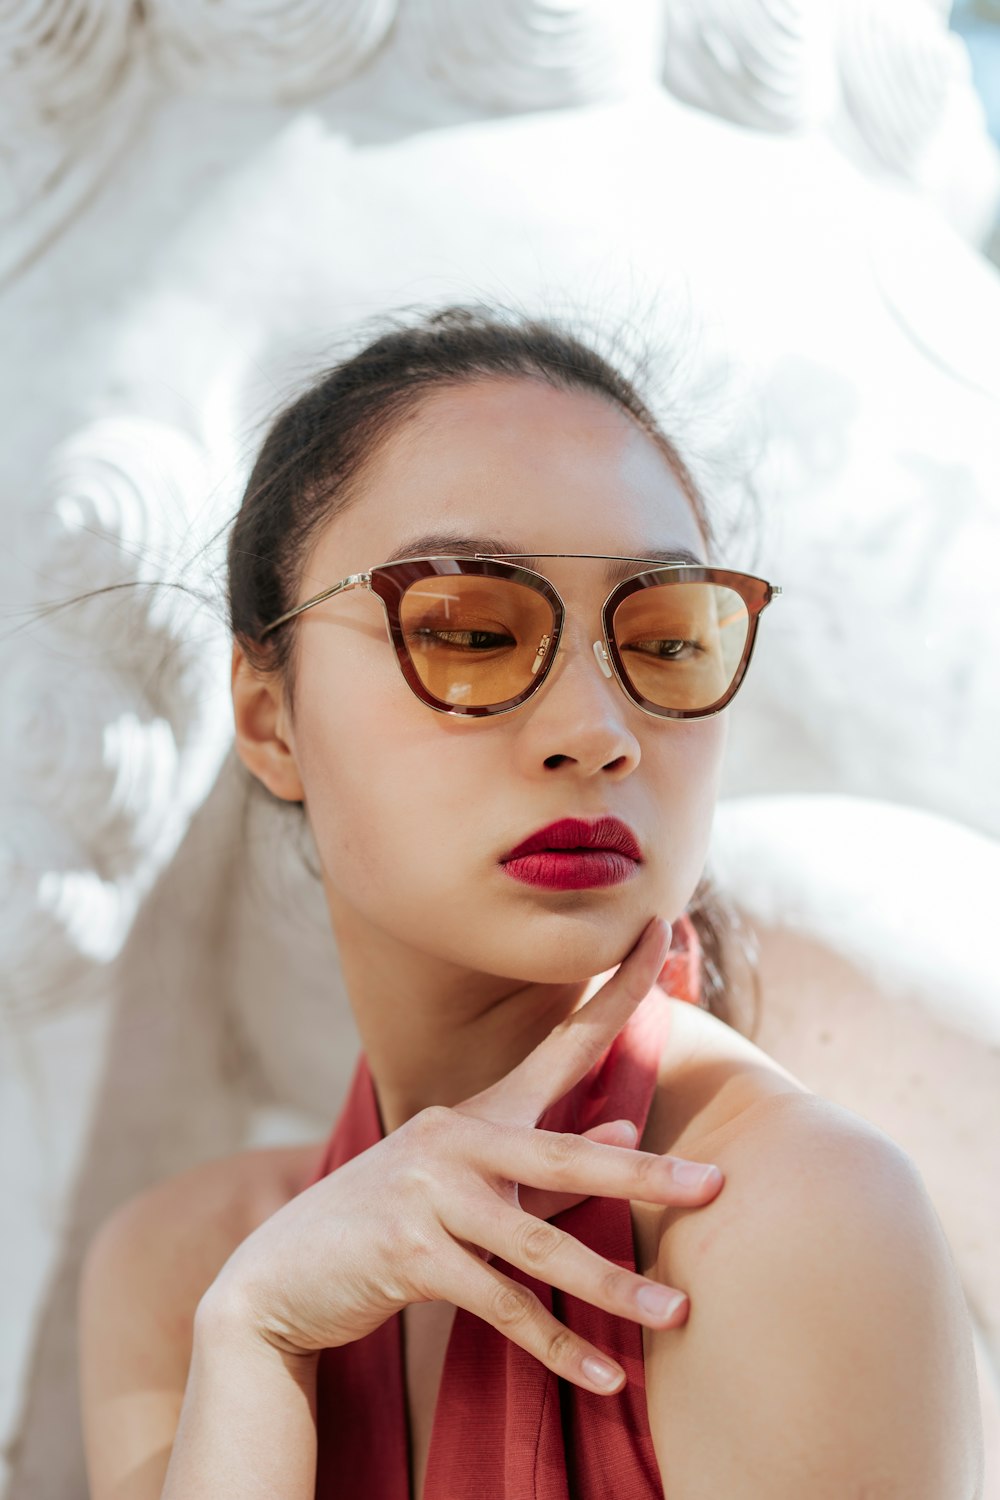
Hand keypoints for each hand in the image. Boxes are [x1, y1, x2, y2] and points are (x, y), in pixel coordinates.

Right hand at [205, 917, 723, 1394]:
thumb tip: (618, 1128)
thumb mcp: (465, 1186)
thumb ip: (541, 1169)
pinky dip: (555, 1346)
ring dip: (611, 1286)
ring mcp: (426, 1196)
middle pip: (563, 1156)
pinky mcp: (407, 1255)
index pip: (564, 1042)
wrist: (281, 1274)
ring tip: (677, 1312)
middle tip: (715, 1186)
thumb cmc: (389, 1224)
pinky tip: (604, 1375)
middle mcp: (455, 1140)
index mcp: (479, 1114)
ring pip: (537, 1245)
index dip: (617, 990)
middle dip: (642, 1175)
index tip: (661, 930)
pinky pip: (499, 1306)